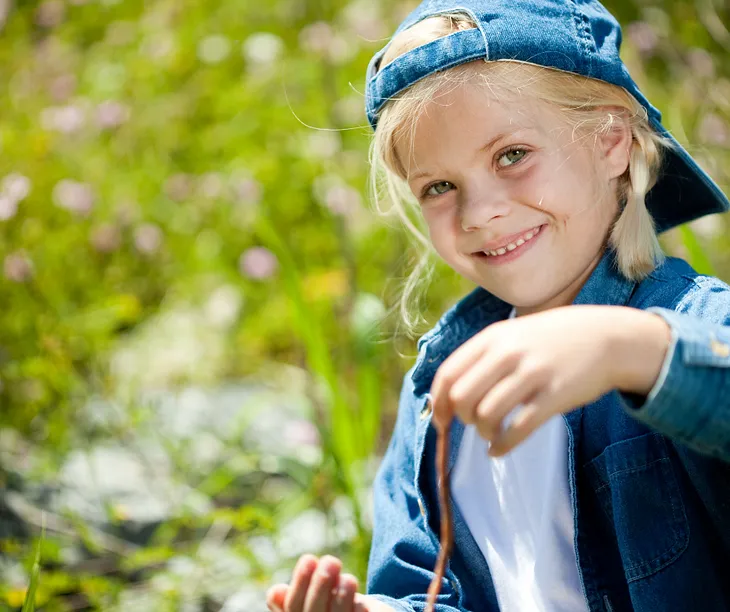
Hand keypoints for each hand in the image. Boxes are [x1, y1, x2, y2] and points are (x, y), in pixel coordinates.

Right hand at [266, 554, 394, 611]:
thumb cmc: (328, 608)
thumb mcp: (310, 601)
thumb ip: (290, 599)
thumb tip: (277, 592)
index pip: (293, 605)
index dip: (300, 583)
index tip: (310, 558)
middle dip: (321, 585)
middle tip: (331, 561)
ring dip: (341, 598)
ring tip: (348, 579)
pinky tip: (363, 603)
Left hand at [430, 305, 669, 455]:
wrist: (607, 337)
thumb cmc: (553, 339)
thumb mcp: (513, 334)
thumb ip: (483, 357)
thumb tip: (448, 393)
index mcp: (492, 338)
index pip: (448, 374)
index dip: (437, 402)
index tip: (440, 419)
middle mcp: (508, 353)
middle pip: (461, 398)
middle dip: (461, 418)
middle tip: (473, 423)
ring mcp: (532, 374)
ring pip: (486, 415)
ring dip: (482, 432)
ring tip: (490, 434)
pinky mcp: (554, 396)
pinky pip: (517, 429)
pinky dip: (501, 446)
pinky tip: (498, 449)